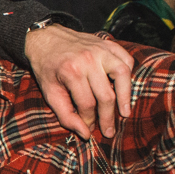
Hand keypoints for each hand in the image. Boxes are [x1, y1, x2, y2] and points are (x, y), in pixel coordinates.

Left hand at [25, 24, 132, 138]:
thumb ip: (65, 115)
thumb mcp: (49, 92)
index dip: (89, 120)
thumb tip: (85, 134)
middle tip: (109, 131)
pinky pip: (126, 60)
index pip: (87, 104)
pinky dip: (128, 74)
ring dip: (125, 97)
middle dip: (108, 117)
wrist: (45, 39)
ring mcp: (101, 50)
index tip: (89, 130)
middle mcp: (88, 60)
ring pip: (122, 75)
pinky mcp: (108, 44)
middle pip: (106, 95)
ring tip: (124, 113)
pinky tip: (124, 88)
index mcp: (71, 71)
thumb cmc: (47, 68)